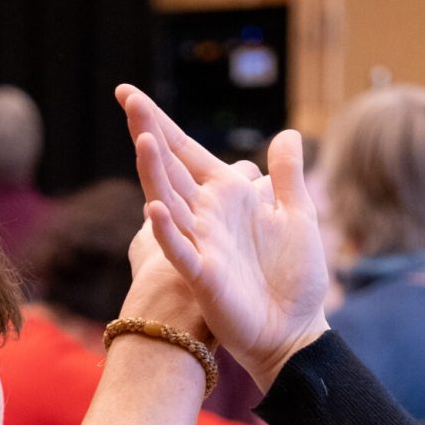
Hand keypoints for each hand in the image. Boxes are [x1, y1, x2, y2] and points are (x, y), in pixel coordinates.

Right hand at [116, 85, 328, 389]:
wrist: (294, 330)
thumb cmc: (294, 278)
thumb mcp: (299, 215)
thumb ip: (288, 175)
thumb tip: (287, 134)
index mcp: (227, 198)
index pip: (187, 153)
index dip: (161, 123)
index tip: (129, 94)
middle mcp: (207, 216)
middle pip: (170, 168)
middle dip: (149, 133)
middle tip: (125, 98)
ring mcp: (201, 246)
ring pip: (169, 202)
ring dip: (155, 172)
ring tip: (144, 139)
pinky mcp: (204, 277)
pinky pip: (180, 251)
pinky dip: (167, 232)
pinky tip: (155, 208)